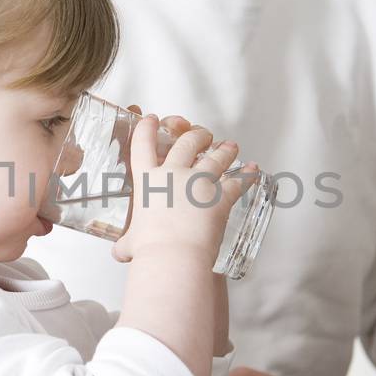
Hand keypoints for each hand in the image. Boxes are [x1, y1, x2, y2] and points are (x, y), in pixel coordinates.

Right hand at [111, 112, 255, 265]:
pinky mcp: (220, 197)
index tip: (152, 119)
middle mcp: (173, 174)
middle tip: (202, 134)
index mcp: (147, 181)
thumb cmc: (149, 250)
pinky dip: (248, 174)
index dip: (147, 128)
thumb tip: (121, 251)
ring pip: (216, 157)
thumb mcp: (130, 243)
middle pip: (186, 142)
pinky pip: (238, 181)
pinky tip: (253, 169)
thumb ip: (127, 243)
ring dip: (225, 149)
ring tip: (230, 145)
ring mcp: (198, 183)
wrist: (173, 256)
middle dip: (196, 134)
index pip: (143, 145)